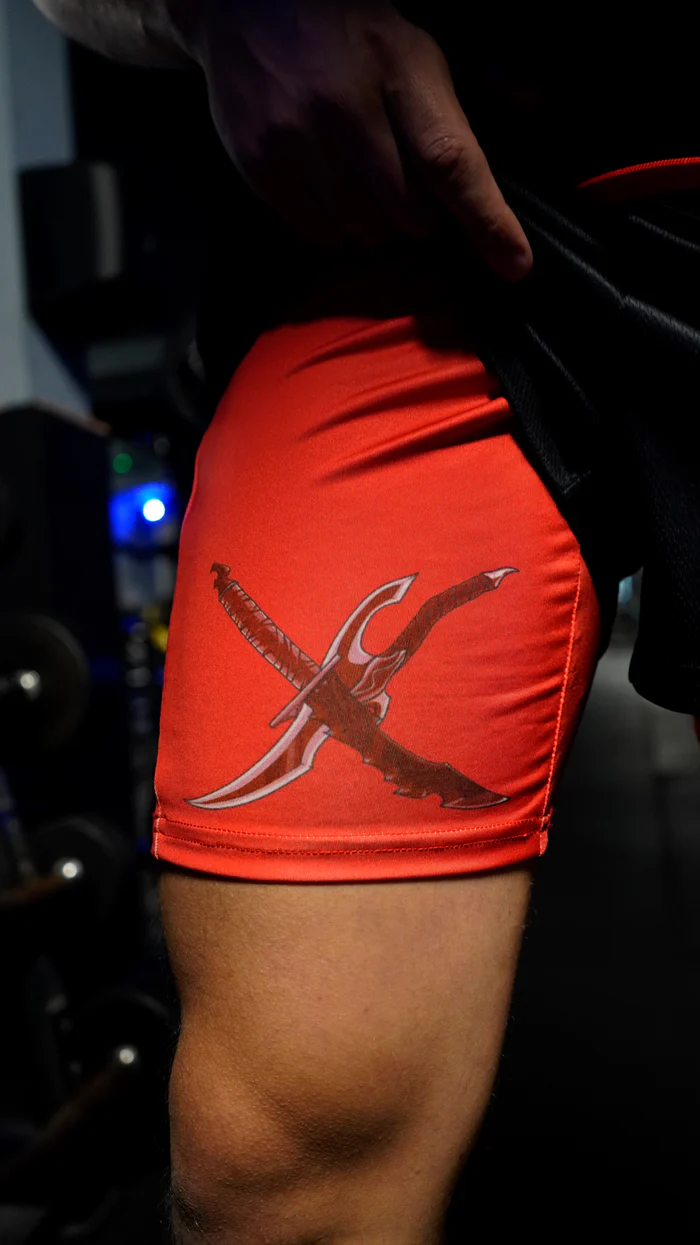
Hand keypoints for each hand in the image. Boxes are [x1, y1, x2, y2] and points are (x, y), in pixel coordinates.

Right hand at [172, 0, 532, 279]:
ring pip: (367, 235)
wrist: (242, 4)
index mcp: (400, 70)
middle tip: (401, 177)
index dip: (487, 220)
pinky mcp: (262, 167)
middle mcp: (347, 110)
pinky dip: (336, 227)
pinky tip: (330, 186)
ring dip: (376, 223)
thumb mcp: (417, 37)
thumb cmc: (346, 27)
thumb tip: (532, 101)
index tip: (515, 265)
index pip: (452, 161)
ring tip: (360, 177)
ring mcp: (299, 142)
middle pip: (412, 218)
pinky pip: (321, 237)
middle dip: (420, 214)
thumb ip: (476, 77)